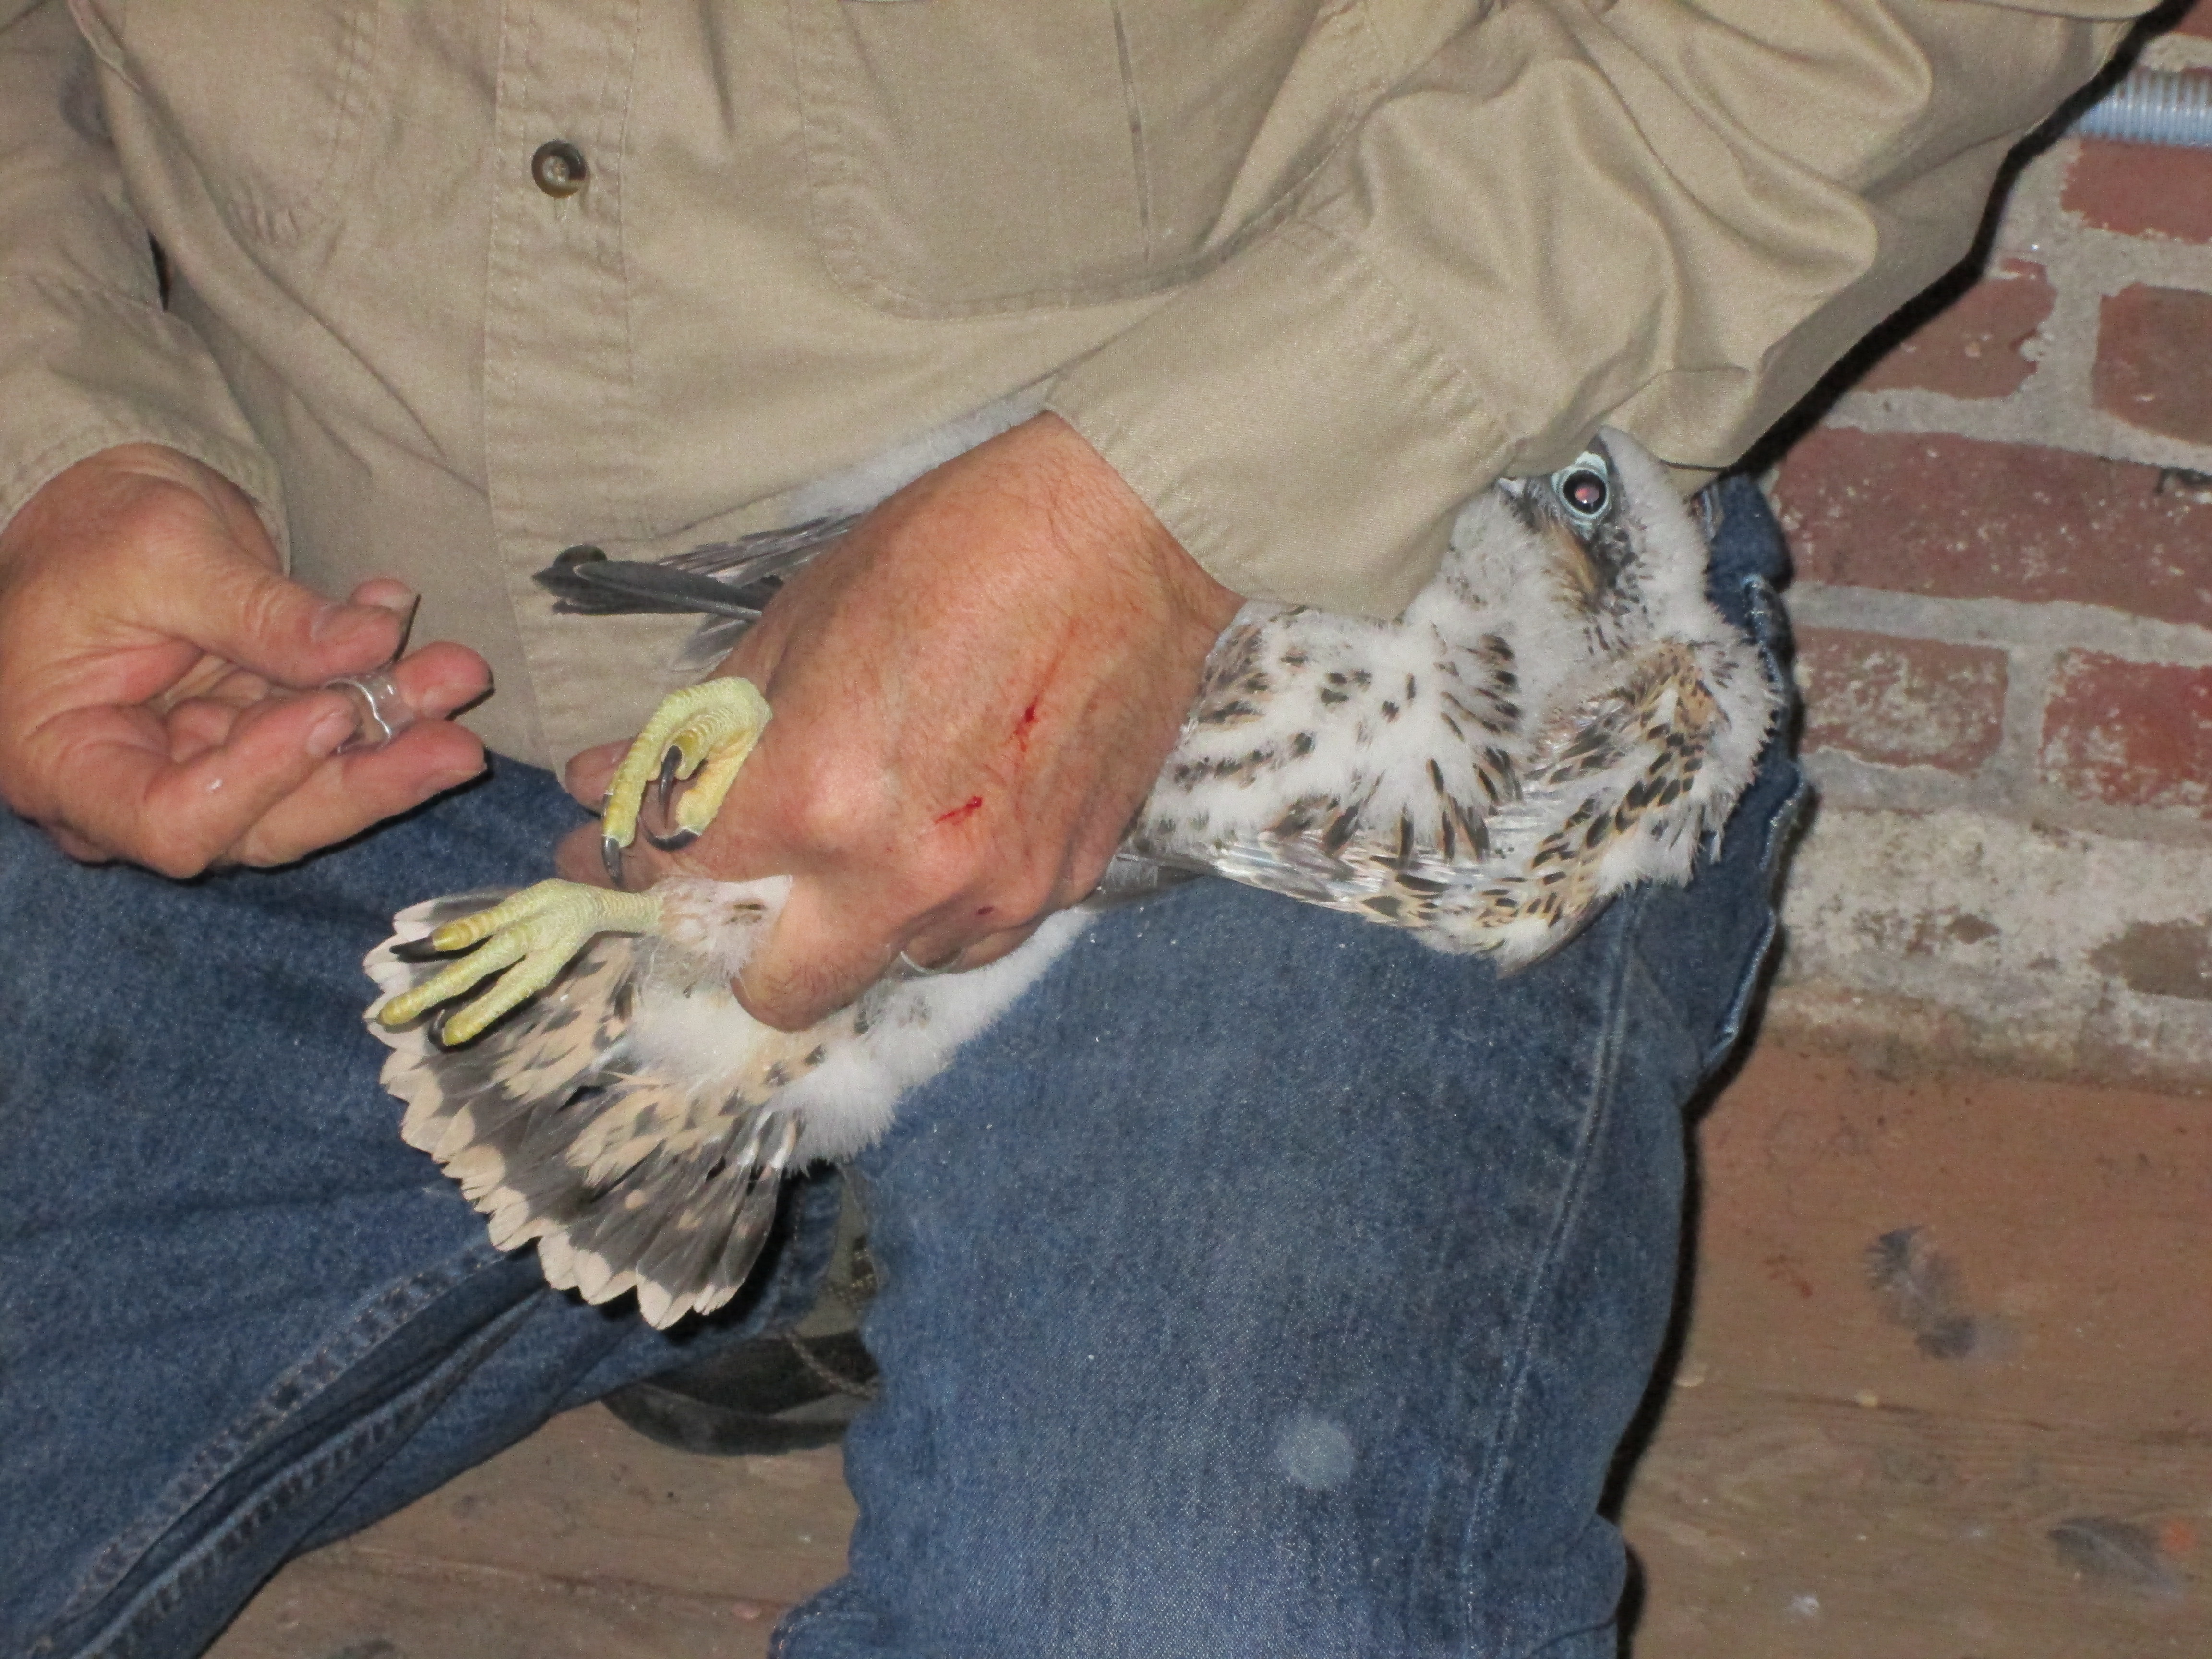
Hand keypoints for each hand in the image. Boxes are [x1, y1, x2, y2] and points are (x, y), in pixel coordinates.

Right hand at [0, 444, 491, 874]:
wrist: (96, 507)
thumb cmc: (90, 528)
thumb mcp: (163, 551)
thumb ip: (260, 610)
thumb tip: (371, 641)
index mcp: (67, 762)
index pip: (173, 820)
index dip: (262, 779)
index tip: (328, 714)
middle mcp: (134, 790)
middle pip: (267, 822)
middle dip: (368, 775)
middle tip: (457, 739)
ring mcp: (203, 772)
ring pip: (315, 786)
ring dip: (395, 736)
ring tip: (458, 679)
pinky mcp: (256, 742)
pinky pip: (332, 739)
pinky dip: (383, 695)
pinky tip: (425, 647)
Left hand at [558, 413, 1240, 1029]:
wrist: (1128, 533)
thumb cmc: (954, 551)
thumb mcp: (798, 620)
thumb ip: (701, 728)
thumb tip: (610, 782)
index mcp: (818, 800)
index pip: (682, 884)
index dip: (626, 869)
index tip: (613, 853)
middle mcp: (903, 877)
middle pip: (779, 992)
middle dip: (736, 946)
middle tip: (733, 881)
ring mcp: (996, 893)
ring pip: (887, 969)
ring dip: (852, 926)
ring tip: (860, 839)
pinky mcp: (1068, 884)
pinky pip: (974, 938)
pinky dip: (939, 910)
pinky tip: (941, 837)